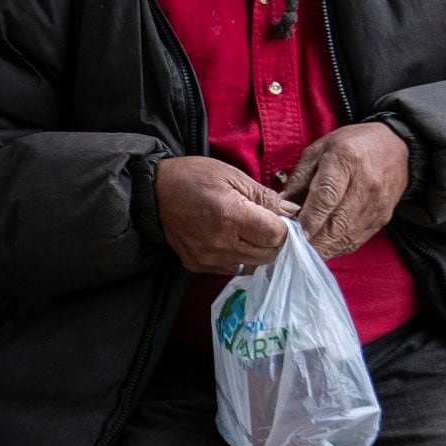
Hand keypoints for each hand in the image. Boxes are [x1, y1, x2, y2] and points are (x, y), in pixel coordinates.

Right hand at [153, 155, 294, 275]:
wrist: (153, 192)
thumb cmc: (194, 177)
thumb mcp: (232, 175)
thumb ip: (264, 197)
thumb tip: (292, 213)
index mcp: (230, 215)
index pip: (275, 235)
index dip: (285, 227)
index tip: (281, 218)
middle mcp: (220, 243)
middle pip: (268, 255)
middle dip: (275, 241)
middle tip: (268, 224)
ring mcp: (208, 258)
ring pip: (253, 266)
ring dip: (259, 251)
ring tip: (251, 232)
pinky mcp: (198, 266)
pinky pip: (233, 270)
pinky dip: (241, 258)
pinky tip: (234, 240)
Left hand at [286, 122, 411, 257]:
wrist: (395, 148)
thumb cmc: (352, 145)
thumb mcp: (320, 149)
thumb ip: (300, 177)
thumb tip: (281, 205)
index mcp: (346, 160)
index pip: (327, 195)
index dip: (309, 218)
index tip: (293, 234)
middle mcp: (365, 184)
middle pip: (336, 222)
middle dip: (311, 239)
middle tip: (291, 247)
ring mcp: (376, 205)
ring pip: (345, 236)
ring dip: (322, 247)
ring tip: (302, 250)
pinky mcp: (382, 219)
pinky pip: (355, 241)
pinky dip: (335, 247)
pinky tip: (321, 246)